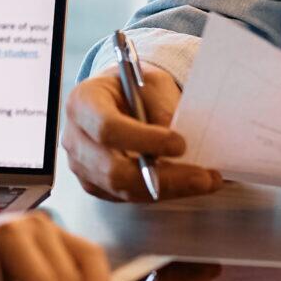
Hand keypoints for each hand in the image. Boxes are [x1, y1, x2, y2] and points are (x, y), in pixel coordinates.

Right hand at [61, 66, 225, 200]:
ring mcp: (81, 166)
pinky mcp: (95, 185)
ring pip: (124, 190)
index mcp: (82, 102)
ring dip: (170, 189)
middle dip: (164, 178)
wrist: (116, 98)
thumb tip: (176, 144)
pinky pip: (129, 197)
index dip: (143, 140)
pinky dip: (162, 192)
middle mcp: (74, 138)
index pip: (107, 128)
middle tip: (202, 176)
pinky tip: (187, 183)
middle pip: (113, 171)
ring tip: (205, 181)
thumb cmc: (131, 87)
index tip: (179, 144)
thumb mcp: (149, 83)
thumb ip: (160, 107)